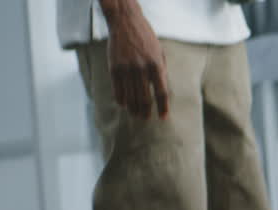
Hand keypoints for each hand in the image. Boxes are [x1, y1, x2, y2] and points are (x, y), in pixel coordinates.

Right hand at [100, 0, 168, 118]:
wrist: (125, 22)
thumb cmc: (146, 38)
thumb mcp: (159, 52)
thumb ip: (161, 71)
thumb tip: (162, 91)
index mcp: (156, 65)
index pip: (161, 92)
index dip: (163, 107)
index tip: (163, 117)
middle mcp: (141, 69)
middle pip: (145, 98)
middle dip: (146, 111)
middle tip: (146, 118)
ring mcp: (127, 69)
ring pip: (131, 96)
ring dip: (134, 108)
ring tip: (136, 115)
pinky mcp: (114, 68)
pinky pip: (118, 89)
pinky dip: (121, 99)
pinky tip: (124, 105)